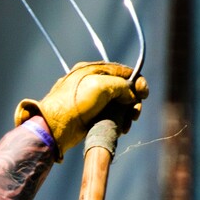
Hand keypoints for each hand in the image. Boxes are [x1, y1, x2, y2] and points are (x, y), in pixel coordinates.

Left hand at [14, 61, 148, 159]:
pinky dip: (117, 122)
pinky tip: (120, 129)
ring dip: (126, 114)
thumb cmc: (74, 103)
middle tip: (135, 114)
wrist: (55, 128)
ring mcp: (91, 101)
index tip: (144, 94)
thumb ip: (121, 86)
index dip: (137, 81)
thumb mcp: (101, 86)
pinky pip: (110, 116)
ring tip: (126, 125)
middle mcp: (92, 84)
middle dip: (132, 101)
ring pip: (117, 105)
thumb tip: (132, 95)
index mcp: (92, 70)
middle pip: (122, 89)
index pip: (122, 72)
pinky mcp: (90, 117)